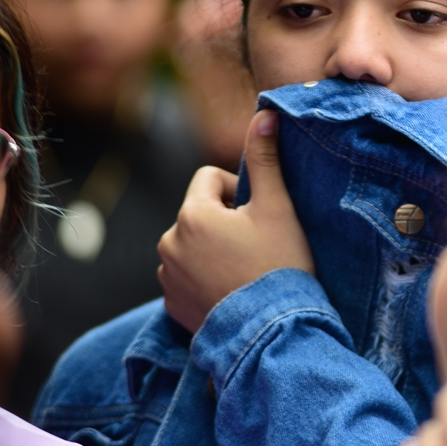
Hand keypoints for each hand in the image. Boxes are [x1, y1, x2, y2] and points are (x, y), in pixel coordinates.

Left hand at [158, 109, 313, 332]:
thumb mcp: (278, 207)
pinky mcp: (170, 305)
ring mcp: (166, 276)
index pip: (208, 179)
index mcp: (192, 214)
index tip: (260, 215)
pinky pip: (185, 276)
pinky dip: (204, 277)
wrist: (273, 333)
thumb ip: (265, 159)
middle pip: (199, 213)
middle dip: (224, 221)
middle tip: (257, 244)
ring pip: (191, 244)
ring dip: (212, 249)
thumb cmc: (279, 265)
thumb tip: (264, 113)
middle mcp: (169, 242)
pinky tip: (232, 290)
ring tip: (244, 270)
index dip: (238, 190)